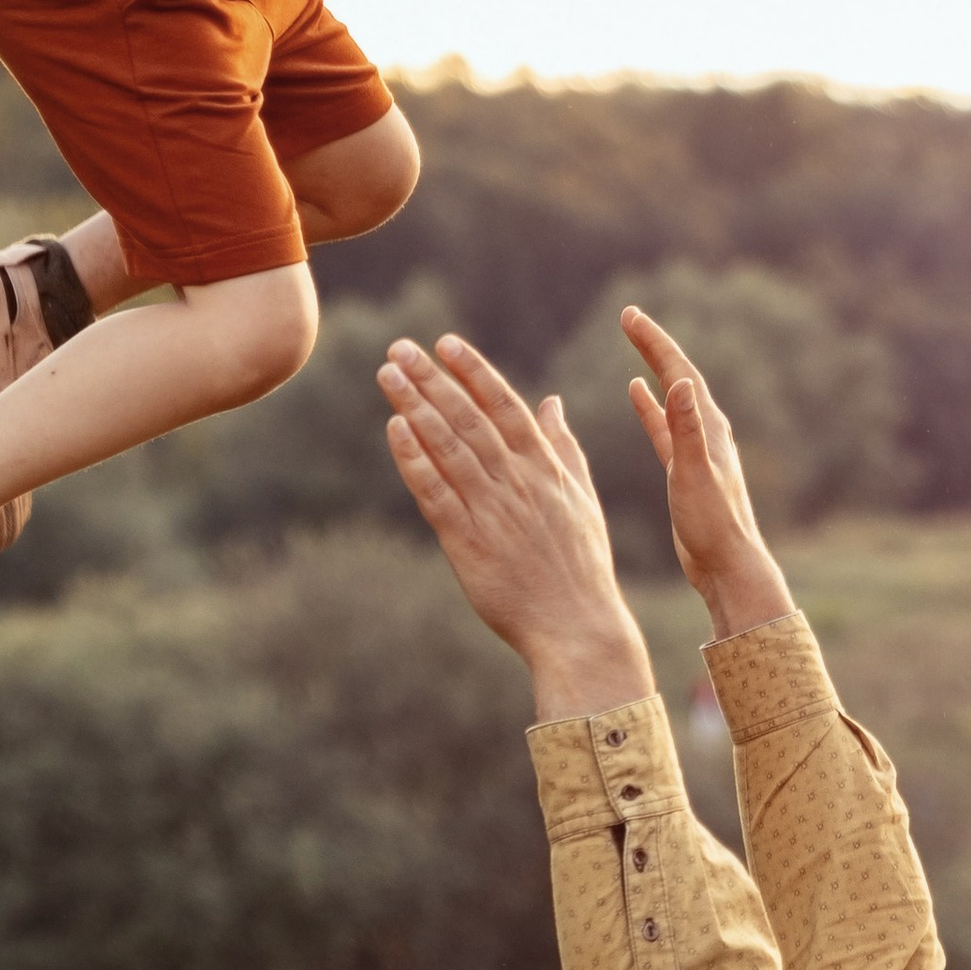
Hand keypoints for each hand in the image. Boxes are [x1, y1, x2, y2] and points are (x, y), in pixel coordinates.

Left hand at [378, 332, 653, 719]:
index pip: (504, 407)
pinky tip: (394, 430)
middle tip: (401, 348)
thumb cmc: (580, 566)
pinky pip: (436, 493)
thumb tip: (551, 402)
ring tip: (388, 375)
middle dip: (432, 380)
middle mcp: (517, 482)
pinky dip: (414, 459)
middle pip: (468, 419)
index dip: (474, 372)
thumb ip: (563, 448)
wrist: (577, 626)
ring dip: (415, 407)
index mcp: (545, 469)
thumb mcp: (582, 499)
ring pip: (449, 447)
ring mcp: (492, 511)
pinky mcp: (468, 543)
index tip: (446, 343)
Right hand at [617, 307, 795, 643]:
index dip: (654, 343)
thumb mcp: (694, 474)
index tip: (629, 316)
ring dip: (651, 368)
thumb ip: (686, 430)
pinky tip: (635, 393)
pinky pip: (663, 424)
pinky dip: (649, 405)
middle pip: (676, 376)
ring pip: (669, 396)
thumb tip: (677, 384)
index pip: (679, 373)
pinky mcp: (685, 468)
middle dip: (653, 345)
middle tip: (628, 317)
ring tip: (633, 342)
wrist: (728, 565)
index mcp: (709, 428)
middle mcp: (706, 431)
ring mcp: (696, 448)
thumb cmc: (713, 525)